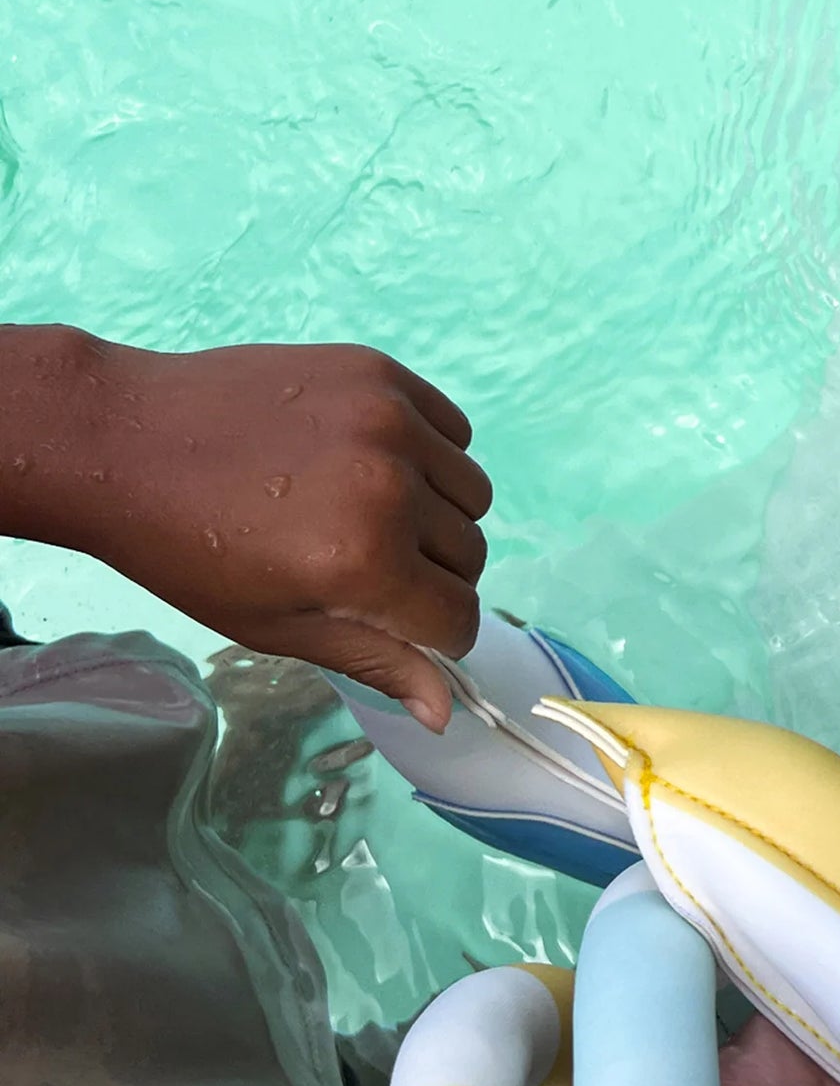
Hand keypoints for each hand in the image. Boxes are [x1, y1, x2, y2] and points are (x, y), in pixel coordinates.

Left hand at [0, 326, 489, 728]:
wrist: (121, 439)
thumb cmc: (188, 551)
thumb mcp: (275, 627)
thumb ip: (373, 662)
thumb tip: (444, 712)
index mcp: (364, 563)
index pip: (460, 618)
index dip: (433, 633)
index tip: (395, 620)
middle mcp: (391, 488)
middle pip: (471, 556)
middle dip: (435, 574)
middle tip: (368, 563)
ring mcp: (389, 422)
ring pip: (473, 495)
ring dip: (440, 514)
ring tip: (373, 510)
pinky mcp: (379, 373)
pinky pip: (454, 430)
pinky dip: (432, 454)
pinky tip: (375, 461)